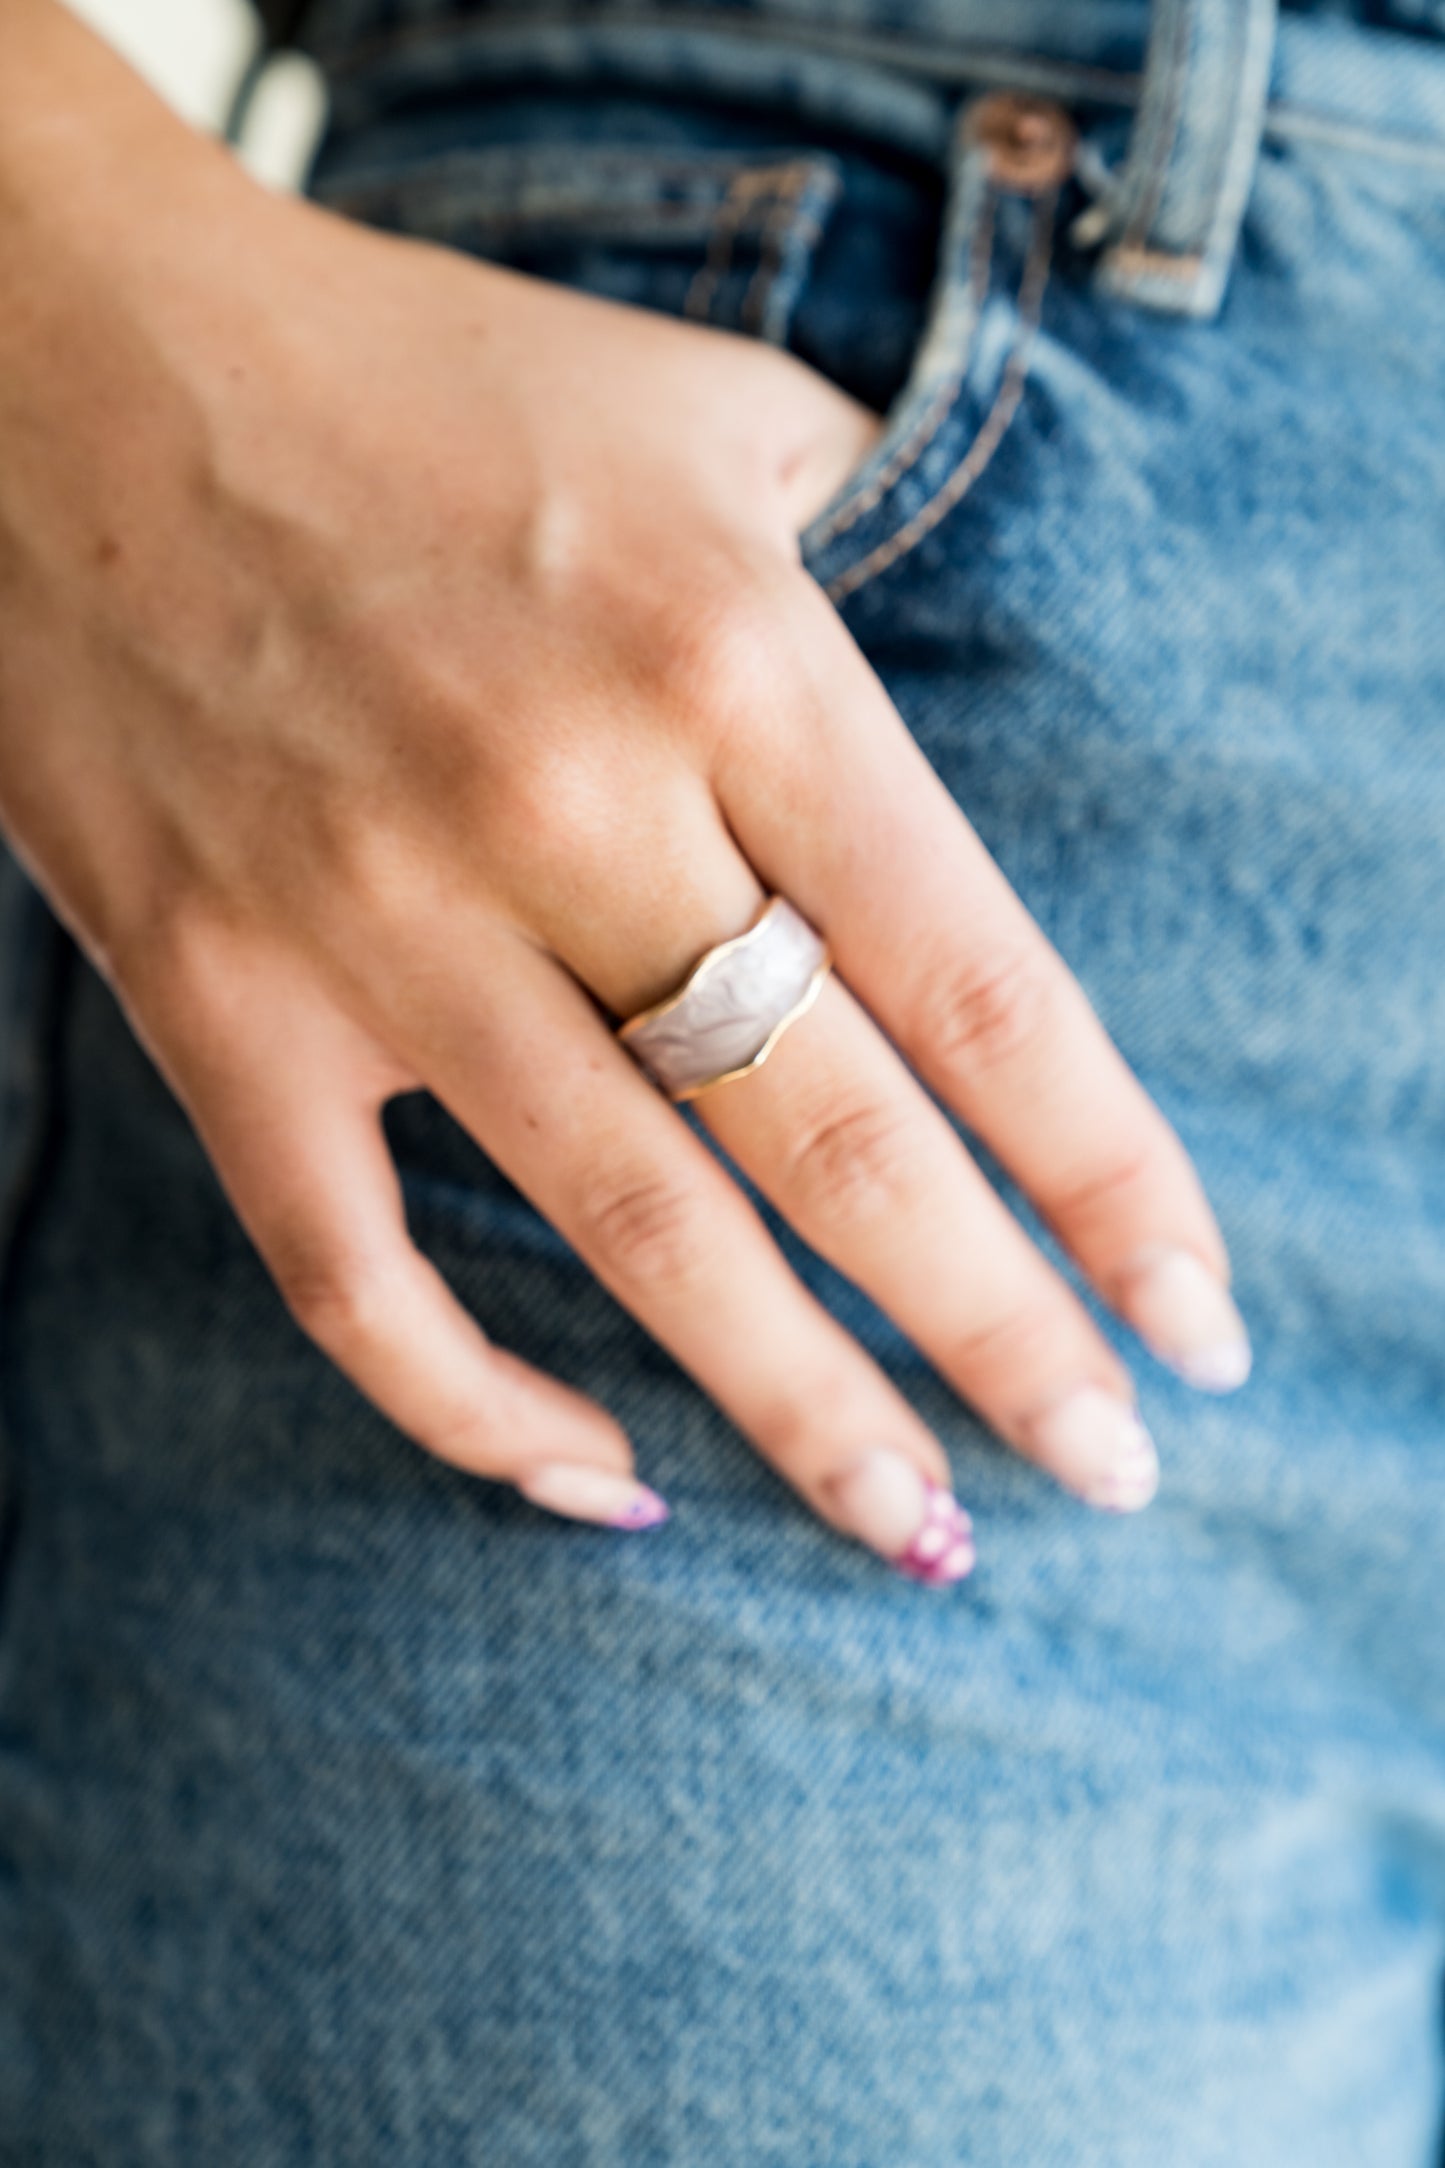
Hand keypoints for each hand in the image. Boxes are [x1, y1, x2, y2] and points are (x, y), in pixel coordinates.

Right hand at [0, 3, 1248, 1579]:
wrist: (64, 361)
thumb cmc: (413, 376)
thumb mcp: (698, 405)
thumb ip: (865, 547)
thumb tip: (938, 705)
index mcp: (726, 655)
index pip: (979, 984)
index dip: (1109, 1177)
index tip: (1191, 1309)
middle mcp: (566, 801)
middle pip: (839, 1142)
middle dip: (1002, 1338)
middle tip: (1112, 1469)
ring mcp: (375, 921)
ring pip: (634, 1237)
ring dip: (801, 1414)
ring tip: (920, 1533)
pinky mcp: (217, 1002)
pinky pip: (354, 1277)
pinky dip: (478, 1411)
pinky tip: (598, 1478)